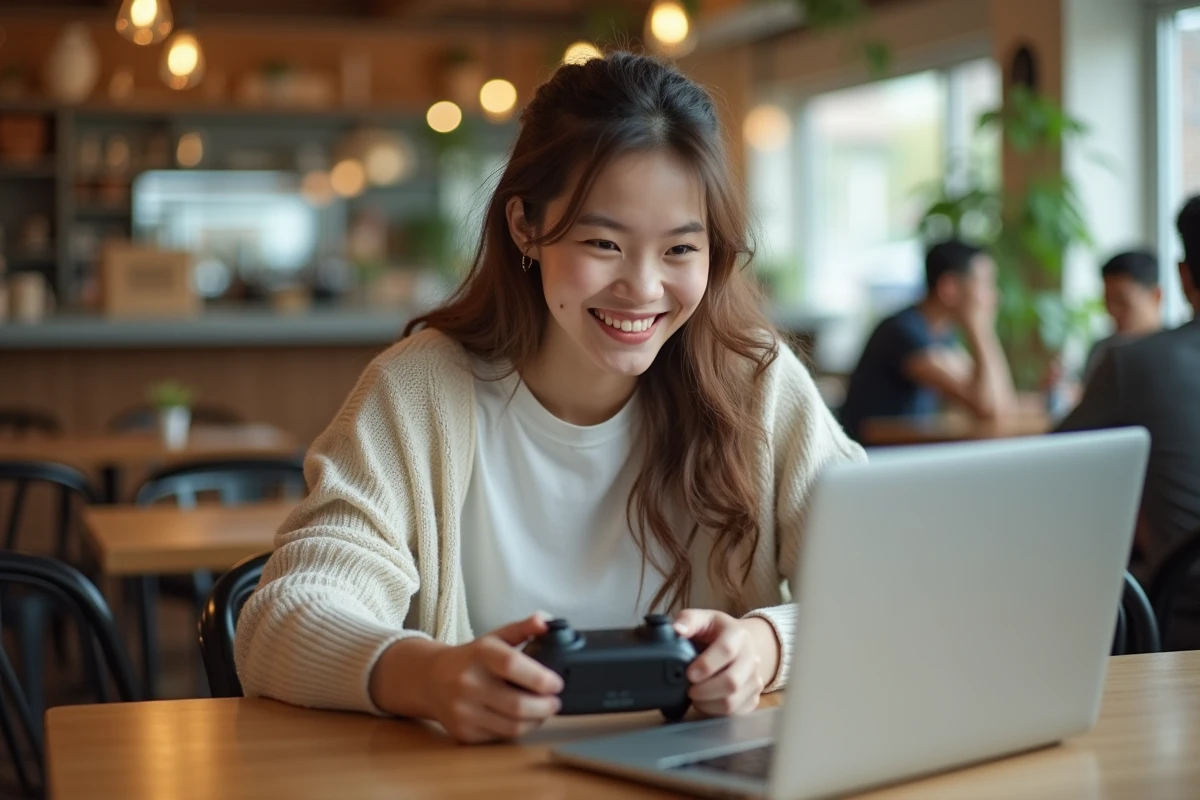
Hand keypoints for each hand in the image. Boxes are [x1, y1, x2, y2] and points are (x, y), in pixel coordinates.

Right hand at [373, 614, 563, 743]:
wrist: (430, 680)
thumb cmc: (471, 658)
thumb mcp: (494, 638)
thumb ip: (523, 628)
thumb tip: (545, 622)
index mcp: (479, 654)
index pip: (512, 665)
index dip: (540, 677)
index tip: (557, 683)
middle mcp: (468, 682)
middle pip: (517, 704)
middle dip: (545, 706)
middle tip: (555, 701)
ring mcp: (463, 710)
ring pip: (512, 726)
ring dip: (536, 720)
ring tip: (543, 710)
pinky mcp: (464, 732)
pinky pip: (501, 736)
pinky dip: (519, 729)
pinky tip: (523, 719)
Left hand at [672, 610, 779, 715]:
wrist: (742, 646)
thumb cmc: (717, 633)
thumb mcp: (704, 619)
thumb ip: (688, 620)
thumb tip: (677, 629)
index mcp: (738, 635)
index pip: (726, 650)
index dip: (706, 664)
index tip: (689, 674)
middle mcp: (752, 658)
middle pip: (731, 682)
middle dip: (704, 690)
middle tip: (689, 689)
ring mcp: (755, 680)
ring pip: (731, 702)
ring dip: (707, 703)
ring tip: (694, 695)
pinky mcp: (754, 698)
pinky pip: (734, 714)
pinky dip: (715, 712)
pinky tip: (706, 702)